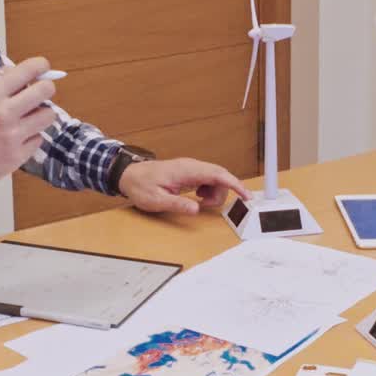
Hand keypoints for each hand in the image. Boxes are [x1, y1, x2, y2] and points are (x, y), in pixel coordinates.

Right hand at [0, 57, 58, 205]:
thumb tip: (22, 73)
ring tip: (27, 118)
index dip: (40, 66)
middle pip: (46, 90)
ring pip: (48, 115)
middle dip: (45, 89)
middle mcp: (4, 114)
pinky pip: (38, 139)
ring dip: (41, 114)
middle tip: (40, 93)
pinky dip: (31, 137)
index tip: (43, 68)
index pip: (28, 71)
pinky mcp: (17, 157)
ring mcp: (12, 136)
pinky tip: (16, 139)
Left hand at [119, 157, 251, 215]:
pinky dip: (208, 190)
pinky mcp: (190, 171)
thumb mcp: (156, 200)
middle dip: (223, 193)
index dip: (234, 184)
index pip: (217, 174)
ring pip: (216, 179)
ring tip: (198, 202)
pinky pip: (208, 179)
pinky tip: (197, 197)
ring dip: (214, 193)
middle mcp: (192, 166)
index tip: (246, 194)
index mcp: (186, 170)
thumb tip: (196, 209)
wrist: (130, 174)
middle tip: (209, 206)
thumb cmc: (141, 185)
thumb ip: (177, 204)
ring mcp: (192, 167)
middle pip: (220, 176)